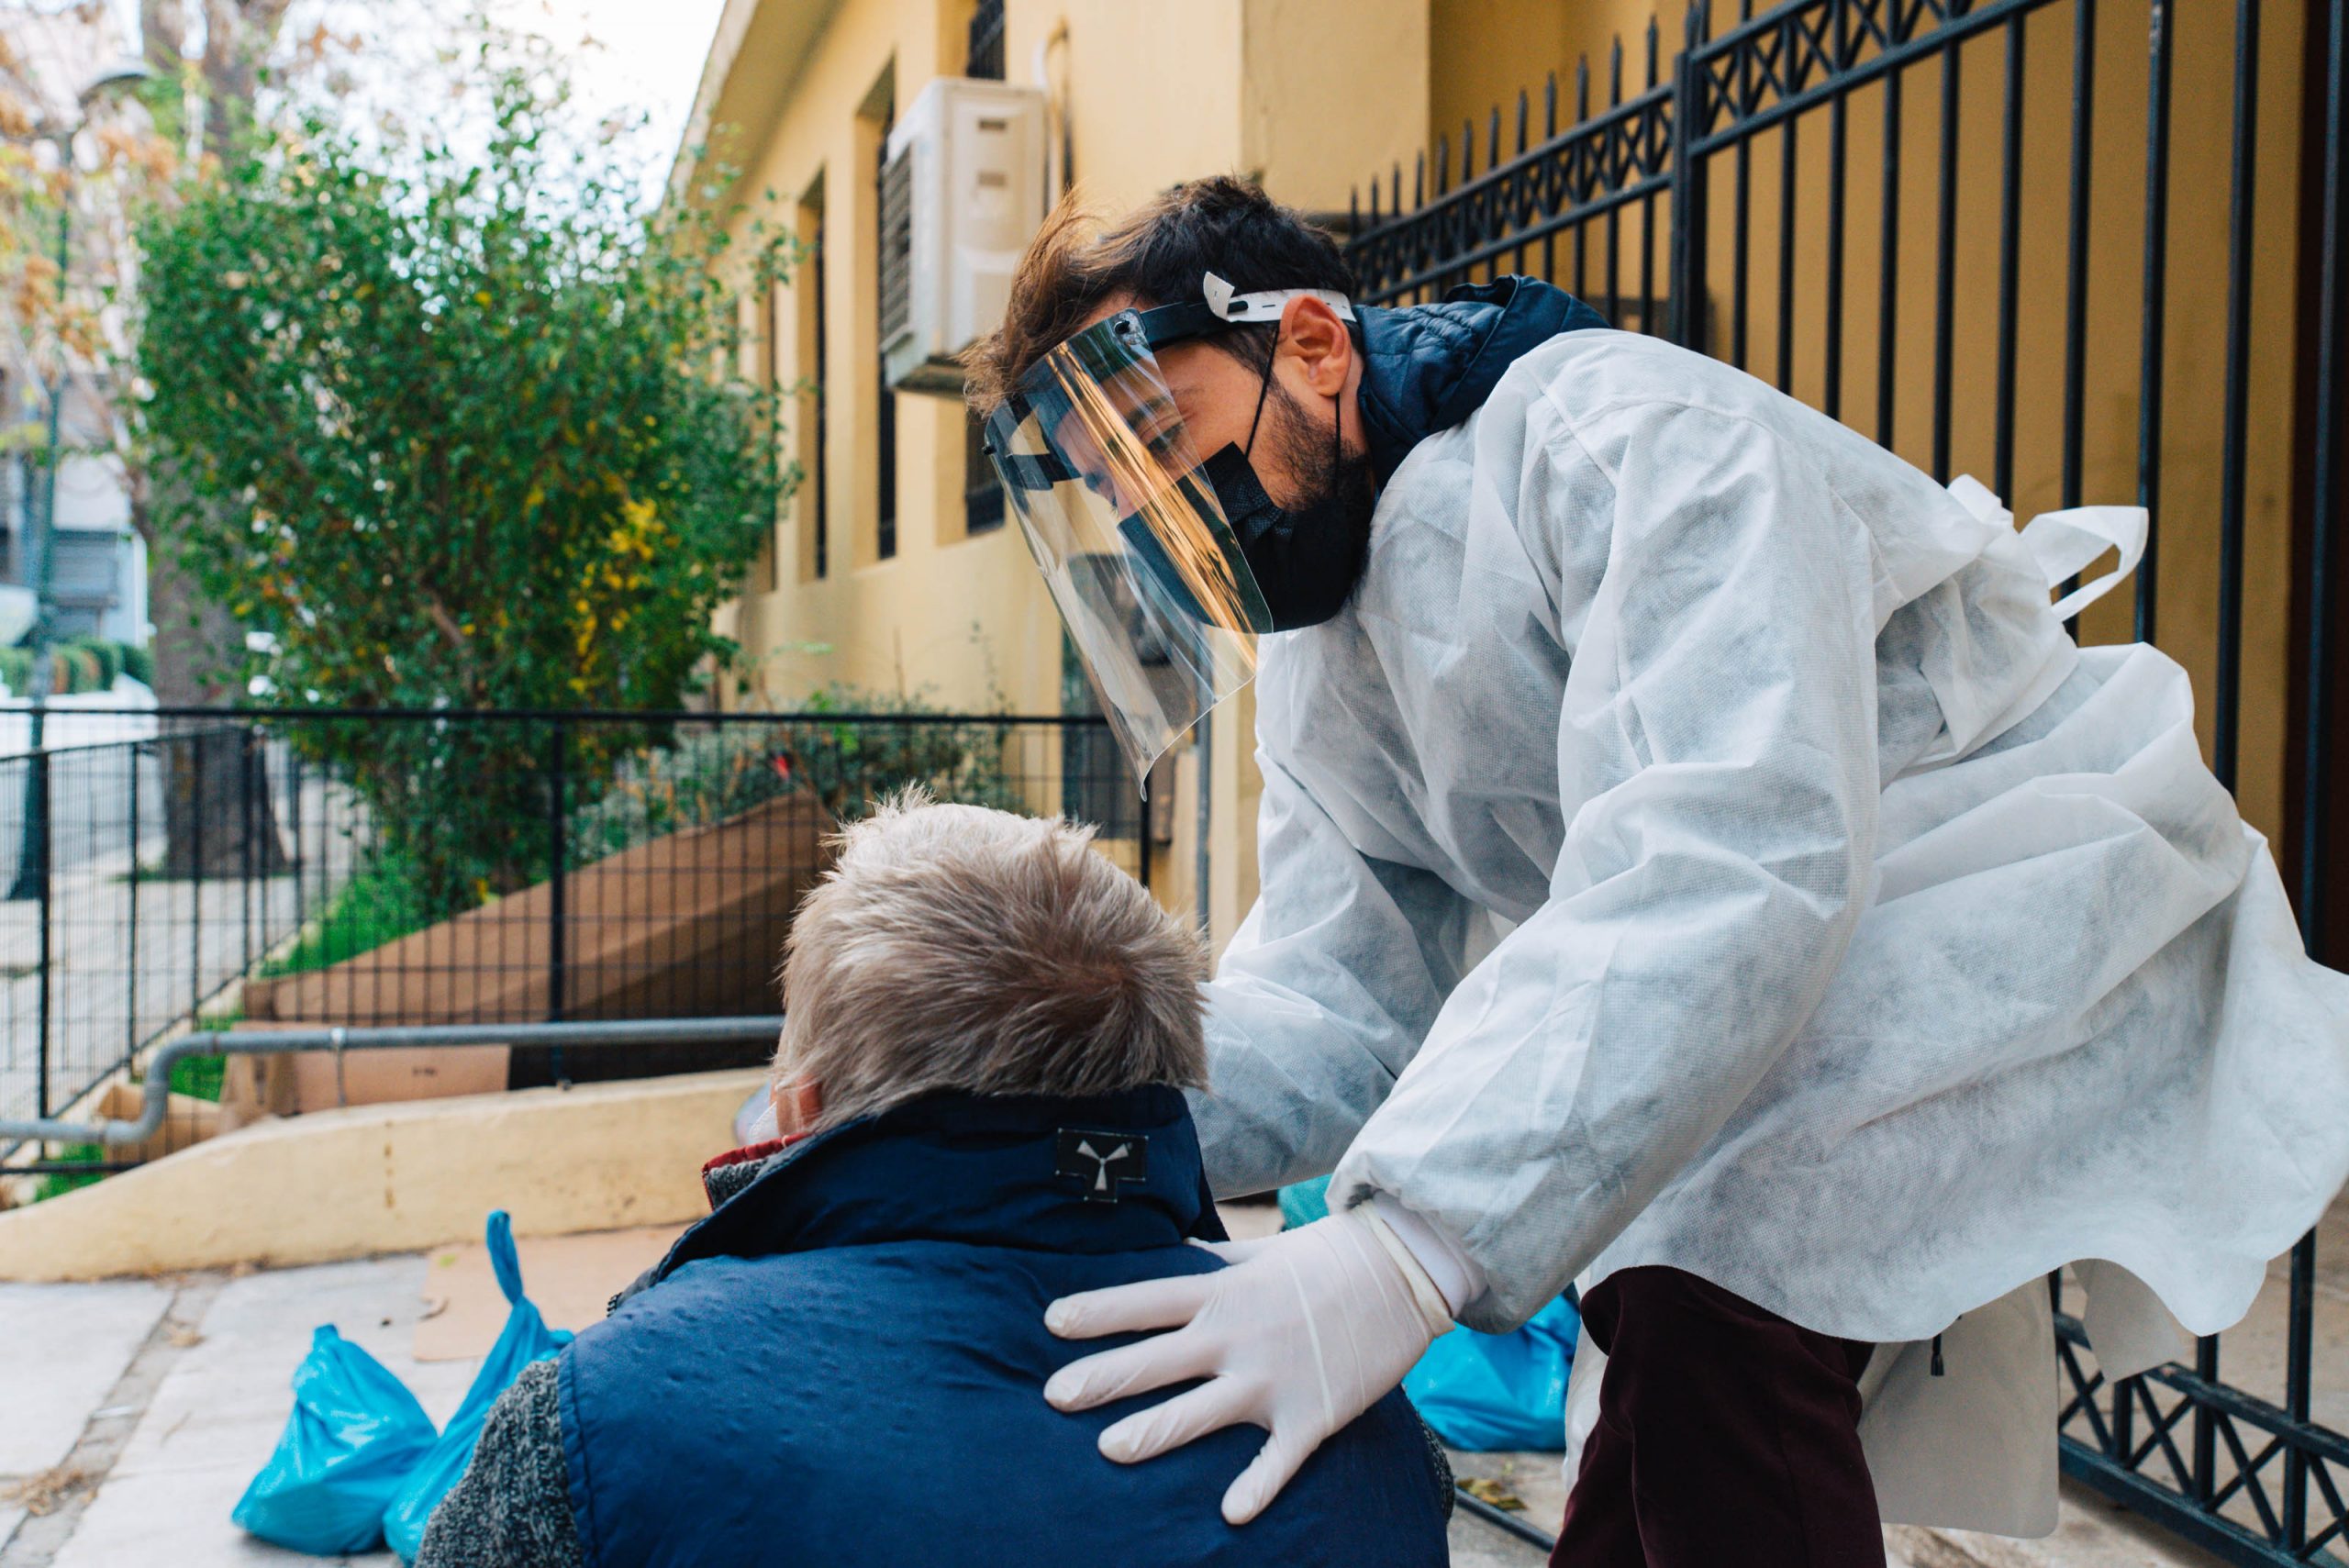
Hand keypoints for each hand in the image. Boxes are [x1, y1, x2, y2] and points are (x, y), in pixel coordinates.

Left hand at [1042, 1208, 1450, 1523]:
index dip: (1097, 1312)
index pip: (1147, 1301)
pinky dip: (1257, 1486)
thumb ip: (1212, 1262)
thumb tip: (1171, 1254)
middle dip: (1102, 1378)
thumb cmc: (1328, 1257)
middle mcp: (1238, 1335)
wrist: (1404, 1269)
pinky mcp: (1312, 1413)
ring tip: (1108, 1449)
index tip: (1051, 1322)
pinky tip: (1230, 1513)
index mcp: (1223, 1292)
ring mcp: (1274, 1377)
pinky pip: (1278, 1459)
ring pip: (1200, 1411)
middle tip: (1052, 1396)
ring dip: (1154, 1432)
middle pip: (1157, 1360)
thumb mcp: (1261, 1253)